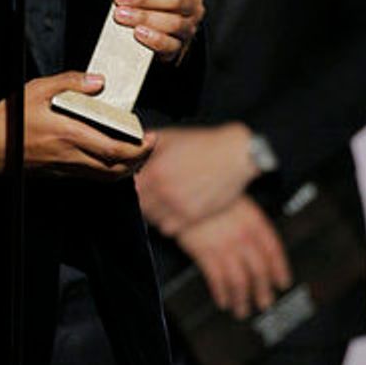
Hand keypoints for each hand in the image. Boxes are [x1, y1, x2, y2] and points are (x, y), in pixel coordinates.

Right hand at [0, 72, 155, 177]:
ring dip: (128, 168)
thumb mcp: (37, 89)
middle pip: (116, 168)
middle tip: (150, 145)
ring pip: (107, 177)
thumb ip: (70, 82)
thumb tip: (98, 81)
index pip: (114, 149)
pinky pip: (93, 177)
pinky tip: (113, 159)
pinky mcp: (60, 174)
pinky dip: (110, 171)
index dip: (139, 148)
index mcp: (69, 134)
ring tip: (138, 153)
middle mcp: (70, 156)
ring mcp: (66, 169)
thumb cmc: (9, 119)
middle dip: (140, 159)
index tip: (151, 137)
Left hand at [106, 0, 203, 61]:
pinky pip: (170, 44)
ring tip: (123, 15)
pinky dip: (154, 39)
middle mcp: (192, 5)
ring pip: (173, 22)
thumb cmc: (160, 0)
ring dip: (145, 18)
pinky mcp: (180, 45)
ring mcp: (188, 26)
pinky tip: (138, 32)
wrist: (168, 28)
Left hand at [136, 122, 257, 234]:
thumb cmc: (204, 145)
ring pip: (152, 219)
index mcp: (155, 172)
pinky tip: (173, 210)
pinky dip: (167, 221)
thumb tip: (131, 149)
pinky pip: (168, 228)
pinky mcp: (192, 217)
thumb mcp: (171, 136)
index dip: (132, 185)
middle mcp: (164, 192)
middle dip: (143, 198)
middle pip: (139, 205)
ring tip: (163, 200)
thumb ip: (146, 145)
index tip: (138, 182)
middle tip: (151, 192)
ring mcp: (178, 207)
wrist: (235, 155)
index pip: (130, 188)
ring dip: (154, 211)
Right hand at [177, 197, 291, 317]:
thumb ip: (250, 220)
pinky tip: (223, 301)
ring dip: (243, 299)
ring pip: (240, 280)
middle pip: (259, 271)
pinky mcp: (205, 253)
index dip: (280, 270)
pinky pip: (217, 279)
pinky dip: (222, 293)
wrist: (185, 189)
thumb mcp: (237, 200)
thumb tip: (259, 240)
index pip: (274, 251)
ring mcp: (224, 246)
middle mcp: (243, 237)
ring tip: (242, 310)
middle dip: (263, 291)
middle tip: (265, 303)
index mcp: (254, 222)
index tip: (283, 282)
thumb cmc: (210, 192)